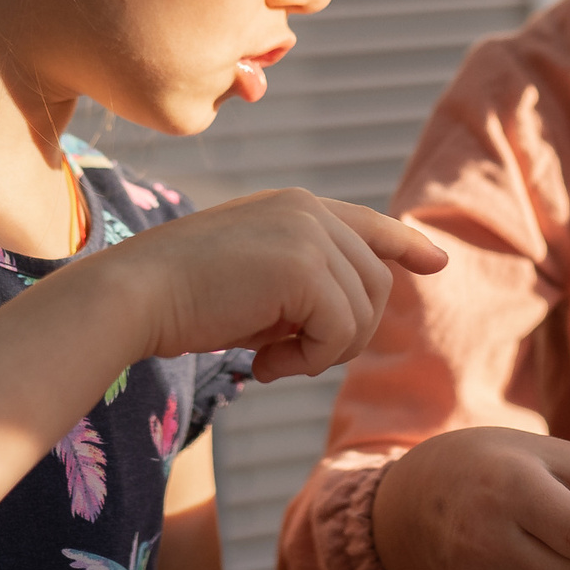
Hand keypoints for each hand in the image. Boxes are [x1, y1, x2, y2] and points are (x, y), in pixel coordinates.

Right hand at [93, 190, 447, 380]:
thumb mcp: (253, 282)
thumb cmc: (181, 299)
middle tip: (284, 358)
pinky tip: (262, 363)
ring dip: (323, 352)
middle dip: (343, 334)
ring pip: (364, 313)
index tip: (435, 262)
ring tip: (268, 358)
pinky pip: (341, 332)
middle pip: (376, 284)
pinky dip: (309, 362)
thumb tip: (355, 316)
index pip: (369, 225)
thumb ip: (303, 283)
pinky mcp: (306, 267)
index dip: (405, 245)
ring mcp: (310, 234)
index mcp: (296, 206)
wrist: (134, 295)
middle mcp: (310, 210)